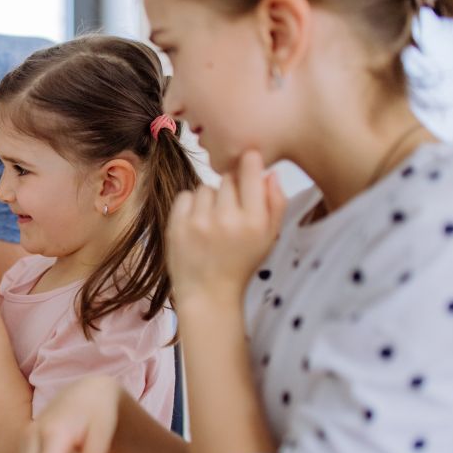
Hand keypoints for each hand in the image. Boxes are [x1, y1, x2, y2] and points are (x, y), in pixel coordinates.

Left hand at [166, 150, 286, 307]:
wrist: (209, 293)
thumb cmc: (242, 263)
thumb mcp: (269, 237)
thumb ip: (276, 203)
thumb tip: (270, 172)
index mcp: (254, 221)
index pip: (250, 172)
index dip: (249, 162)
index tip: (248, 159)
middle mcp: (227, 219)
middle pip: (227, 179)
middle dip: (231, 189)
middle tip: (231, 210)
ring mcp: (199, 222)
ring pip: (205, 187)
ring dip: (210, 199)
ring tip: (213, 221)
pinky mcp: (176, 226)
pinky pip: (185, 196)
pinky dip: (191, 206)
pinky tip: (198, 223)